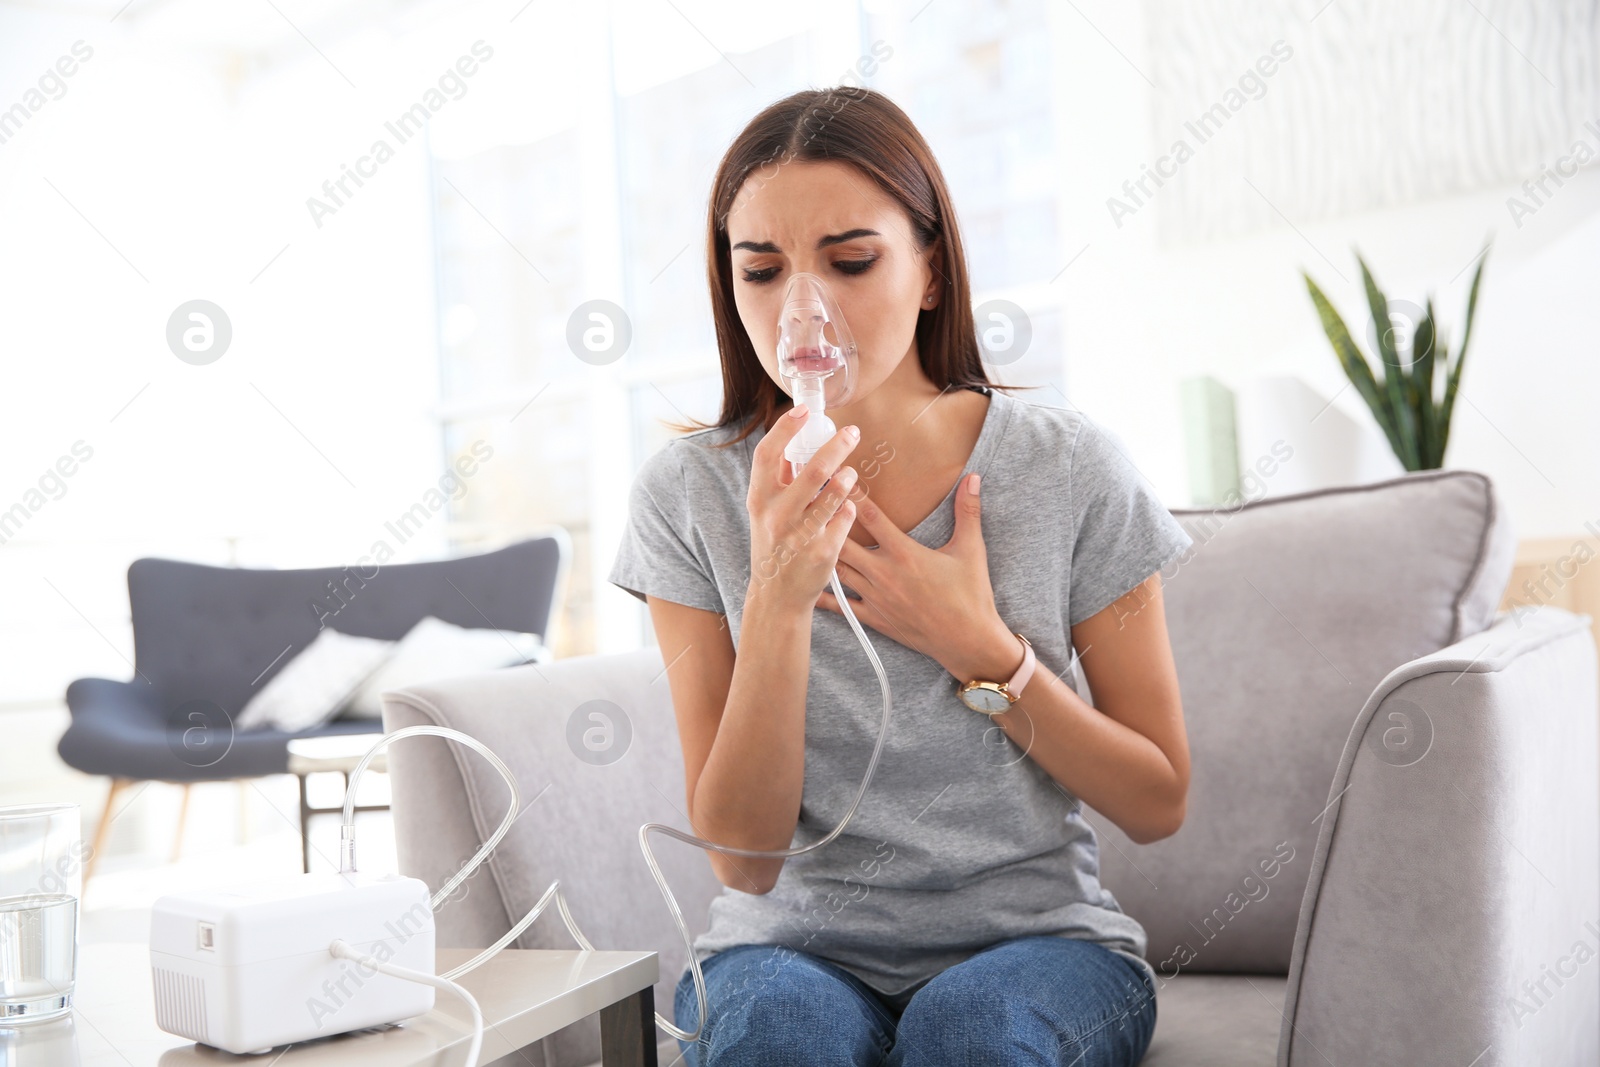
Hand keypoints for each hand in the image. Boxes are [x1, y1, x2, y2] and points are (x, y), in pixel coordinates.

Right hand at [747, 408, 861, 614]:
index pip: (767, 454)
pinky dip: (848, 508)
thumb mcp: (764, 511)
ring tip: (851, 474)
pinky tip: (846, 507)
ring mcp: (800, 535)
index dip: (785, 428)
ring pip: (835, 493)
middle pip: (813, 469)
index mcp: (759, 499)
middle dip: (837, 446)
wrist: (777, 595)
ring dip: (847, 478)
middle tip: (852, 433)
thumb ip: (777, 478)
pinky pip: (845, 518)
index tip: (803, 411)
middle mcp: (776, 516)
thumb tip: (792, 439)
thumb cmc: (773, 544)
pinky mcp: (823, 552)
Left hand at [817, 472, 1018, 681]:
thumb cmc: (971, 595)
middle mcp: (884, 573)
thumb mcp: (971, 550)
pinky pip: (840, 606)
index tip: (836, 477)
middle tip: (808, 505)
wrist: (967, 641)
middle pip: (842, 542)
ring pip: (837, 571)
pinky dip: (822, 595)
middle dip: (826, 523)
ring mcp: (876, 597)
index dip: (852, 495)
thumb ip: (968, 511)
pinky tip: (805, 584)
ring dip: (820, 553)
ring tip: (800, 538)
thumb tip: (974, 478)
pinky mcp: (874, 618)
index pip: (871, 517)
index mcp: (904, 553)